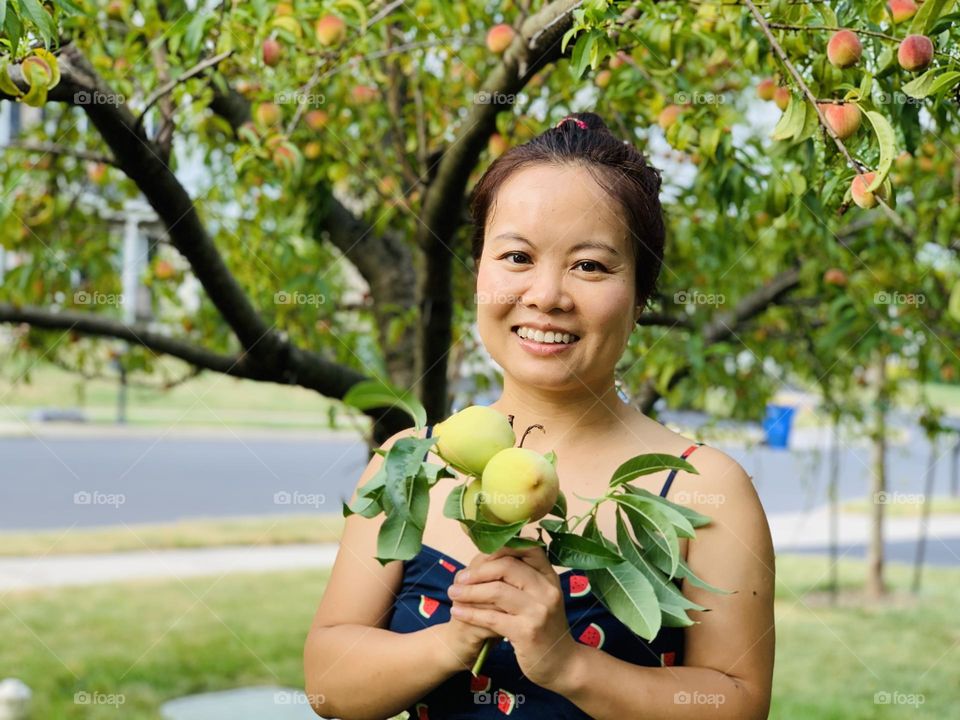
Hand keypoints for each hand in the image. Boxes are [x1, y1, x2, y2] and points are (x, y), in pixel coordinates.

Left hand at [446, 545, 578, 689]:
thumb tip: (489, 556)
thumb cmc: (546, 626)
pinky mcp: (527, 632)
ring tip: (453, 593)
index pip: (527, 549)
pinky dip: (471, 613)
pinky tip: (458, 612)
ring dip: (469, 591)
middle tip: (460, 578)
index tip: (479, 555)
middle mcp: (547, 590)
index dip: (500, 548)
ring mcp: (539, 611)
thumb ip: (524, 577)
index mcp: (550, 577)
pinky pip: (492, 617)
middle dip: (478, 571)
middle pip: (507, 566)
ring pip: (497, 590)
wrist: (563, 663)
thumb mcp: (542, 597)